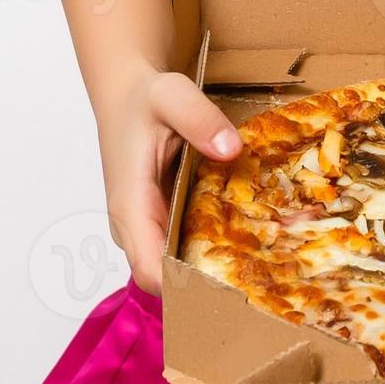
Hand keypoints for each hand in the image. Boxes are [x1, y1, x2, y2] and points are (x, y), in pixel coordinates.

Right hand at [95, 71, 240, 292]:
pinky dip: (207, 251)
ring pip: (172, 267)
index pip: (149, 270)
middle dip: (205, 287)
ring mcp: (145, 225)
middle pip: (164, 279)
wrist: (125, 95)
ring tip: (259, 271)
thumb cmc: (144, 98)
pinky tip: (244, 245)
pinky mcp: (158, 220)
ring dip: (209, 271)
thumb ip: (199, 119)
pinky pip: (179, 248)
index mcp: (131, 205)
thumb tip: (230, 150)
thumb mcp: (172, 95)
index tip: (229, 289)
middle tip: (259, 285)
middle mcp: (134, 225)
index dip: (184, 288)